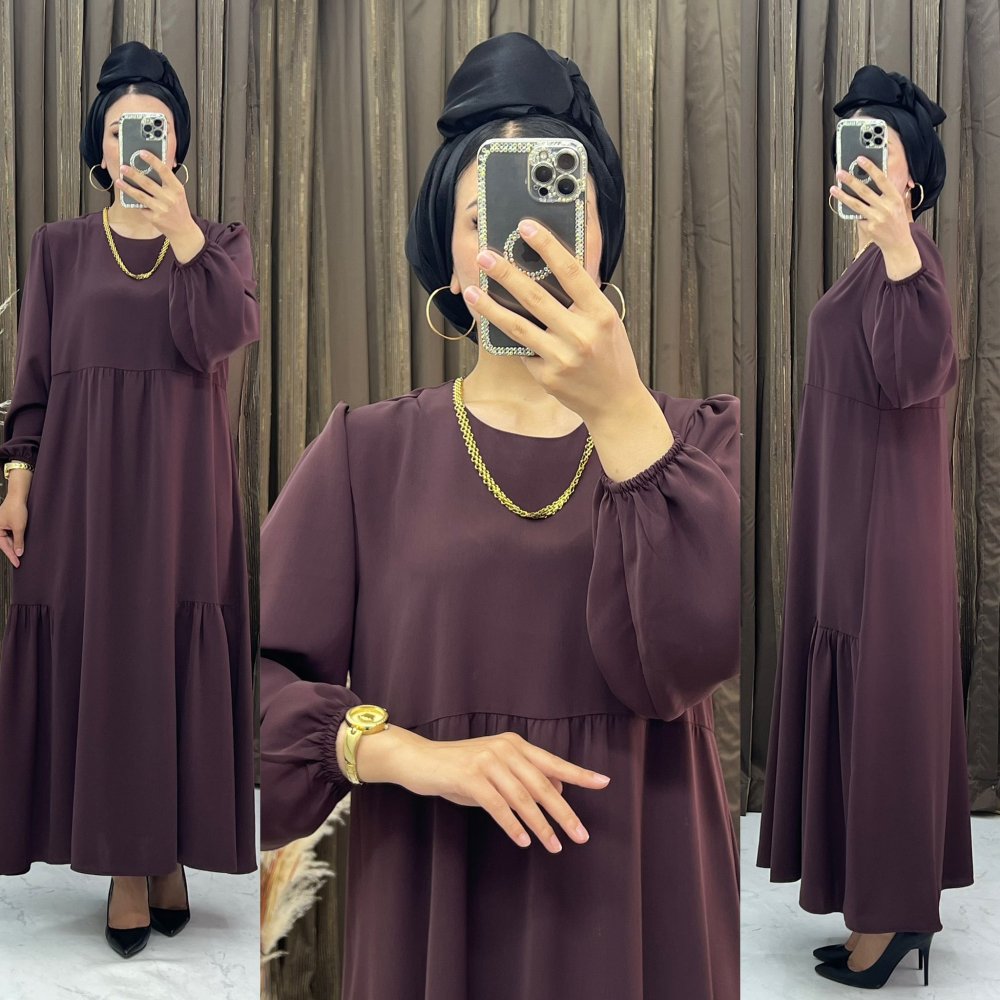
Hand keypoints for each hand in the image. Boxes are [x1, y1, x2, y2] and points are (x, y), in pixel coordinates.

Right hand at [0, 494, 27, 566]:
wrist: (18, 496)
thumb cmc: (16, 509)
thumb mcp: (19, 527)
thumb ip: (19, 541)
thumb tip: (19, 553)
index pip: (4, 547)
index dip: (11, 556)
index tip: (17, 564)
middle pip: (5, 544)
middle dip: (12, 552)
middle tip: (19, 561)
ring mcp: (1, 525)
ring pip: (8, 539)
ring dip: (14, 545)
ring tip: (21, 554)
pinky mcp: (6, 522)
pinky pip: (10, 534)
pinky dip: (15, 539)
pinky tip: (20, 543)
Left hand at [114, 150, 205, 262]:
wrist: (183, 230)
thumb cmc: (179, 209)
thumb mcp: (177, 194)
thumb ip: (166, 183)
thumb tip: (148, 168)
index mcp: (177, 189)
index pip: (164, 171)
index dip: (152, 160)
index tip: (142, 153)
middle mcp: (170, 198)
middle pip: (148, 183)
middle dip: (134, 174)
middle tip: (123, 167)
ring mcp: (162, 209)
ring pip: (140, 195)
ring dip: (127, 187)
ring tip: (119, 180)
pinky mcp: (154, 218)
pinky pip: (141, 207)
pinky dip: (134, 201)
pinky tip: (126, 195)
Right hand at [343, 723, 610, 851]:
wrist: (419, 759)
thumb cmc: (459, 768)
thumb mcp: (495, 770)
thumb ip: (522, 780)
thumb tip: (556, 795)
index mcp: (515, 744)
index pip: (553, 762)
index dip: (579, 774)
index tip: (603, 783)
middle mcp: (505, 749)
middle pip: (542, 784)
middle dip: (564, 812)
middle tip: (581, 835)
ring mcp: (487, 761)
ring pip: (523, 798)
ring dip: (540, 826)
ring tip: (555, 846)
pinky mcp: (469, 777)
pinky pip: (498, 805)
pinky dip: (513, 825)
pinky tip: (523, 841)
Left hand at [461, 219, 674, 480]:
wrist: (616, 403)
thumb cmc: (611, 356)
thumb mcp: (607, 322)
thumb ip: (582, 300)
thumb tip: (547, 269)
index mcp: (601, 313)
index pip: (571, 272)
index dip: (547, 246)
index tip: (525, 226)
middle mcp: (582, 334)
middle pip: (535, 297)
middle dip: (506, 273)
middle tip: (484, 255)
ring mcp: (562, 358)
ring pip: (518, 326)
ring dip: (490, 306)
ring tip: (472, 290)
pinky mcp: (547, 376)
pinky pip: (522, 350)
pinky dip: (508, 336)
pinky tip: (491, 322)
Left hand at [830, 152, 921, 278]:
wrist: (899, 244)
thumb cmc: (896, 222)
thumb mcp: (897, 205)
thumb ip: (886, 194)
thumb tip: (869, 181)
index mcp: (895, 198)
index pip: (882, 179)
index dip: (871, 168)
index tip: (860, 159)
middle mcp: (887, 207)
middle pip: (865, 191)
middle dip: (851, 180)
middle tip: (840, 173)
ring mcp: (877, 218)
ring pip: (856, 204)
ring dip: (843, 195)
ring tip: (833, 188)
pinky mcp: (869, 227)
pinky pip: (857, 217)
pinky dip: (852, 213)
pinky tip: (845, 207)